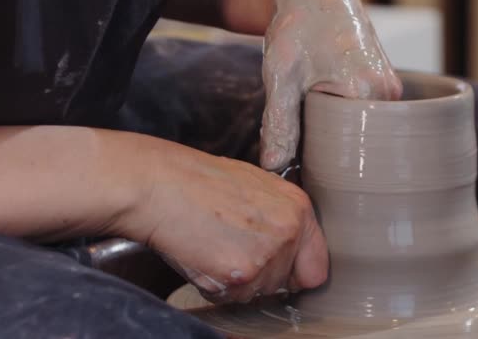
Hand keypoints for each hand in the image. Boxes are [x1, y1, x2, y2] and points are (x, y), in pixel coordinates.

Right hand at [123, 139, 327, 302]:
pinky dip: (216, 285)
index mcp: (298, 209)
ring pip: (257, 293)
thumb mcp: (255, 184)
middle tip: (231, 246)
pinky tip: (204, 255)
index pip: (317, 268)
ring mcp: (266, 257)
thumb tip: (293, 242)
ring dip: (236, 280)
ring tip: (214, 245)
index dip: (295, 273)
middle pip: (284, 284)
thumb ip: (281, 215)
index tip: (280, 270)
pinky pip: (232, 297)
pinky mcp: (240, 275)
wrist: (160, 185)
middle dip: (261, 275)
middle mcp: (289, 233)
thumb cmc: (199, 181)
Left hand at [260, 0, 402, 170]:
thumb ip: (279, 124)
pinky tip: (323, 105)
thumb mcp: (283, 77)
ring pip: (361, 129)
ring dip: (335, 132)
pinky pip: (364, 114)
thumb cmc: (299, 25)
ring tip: (311, 114)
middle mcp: (387, 94)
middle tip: (300, 136)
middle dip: (327, 146)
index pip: (346, 150)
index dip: (318, 159)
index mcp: (366, 94)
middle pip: (357, 142)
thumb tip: (275, 167)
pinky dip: (343, 118)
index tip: (298, 161)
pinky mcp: (384, 83)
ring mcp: (390, 89)